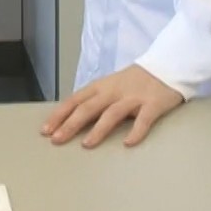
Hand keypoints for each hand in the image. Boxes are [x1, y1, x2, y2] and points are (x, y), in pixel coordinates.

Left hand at [40, 65, 184, 147]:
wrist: (164, 67)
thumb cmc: (133, 82)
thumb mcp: (109, 86)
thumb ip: (94, 100)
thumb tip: (70, 119)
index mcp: (100, 87)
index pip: (75, 100)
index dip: (59, 115)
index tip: (46, 130)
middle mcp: (114, 91)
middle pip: (88, 107)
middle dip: (71, 124)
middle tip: (57, 139)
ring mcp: (133, 97)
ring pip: (112, 113)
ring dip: (98, 129)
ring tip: (86, 144)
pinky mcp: (153, 104)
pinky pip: (144, 120)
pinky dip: (136, 131)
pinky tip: (128, 143)